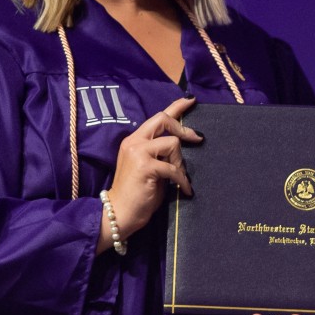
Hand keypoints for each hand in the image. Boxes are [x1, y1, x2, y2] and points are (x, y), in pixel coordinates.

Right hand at [97, 96, 201, 253]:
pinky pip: (172, 168)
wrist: (118, 214)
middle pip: (163, 119)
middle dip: (182, 128)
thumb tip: (181, 146)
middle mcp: (134, 142)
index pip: (157, 117)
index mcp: (134, 140)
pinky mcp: (145, 167)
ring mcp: (138, 153)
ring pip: (172, 143)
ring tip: (179, 178)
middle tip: (196, 138)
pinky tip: (184, 190)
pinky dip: (182, 180)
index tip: (191, 100)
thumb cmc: (136, 194)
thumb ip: (160, 154)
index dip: (176, 106)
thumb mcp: (149, 168)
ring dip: (180, 162)